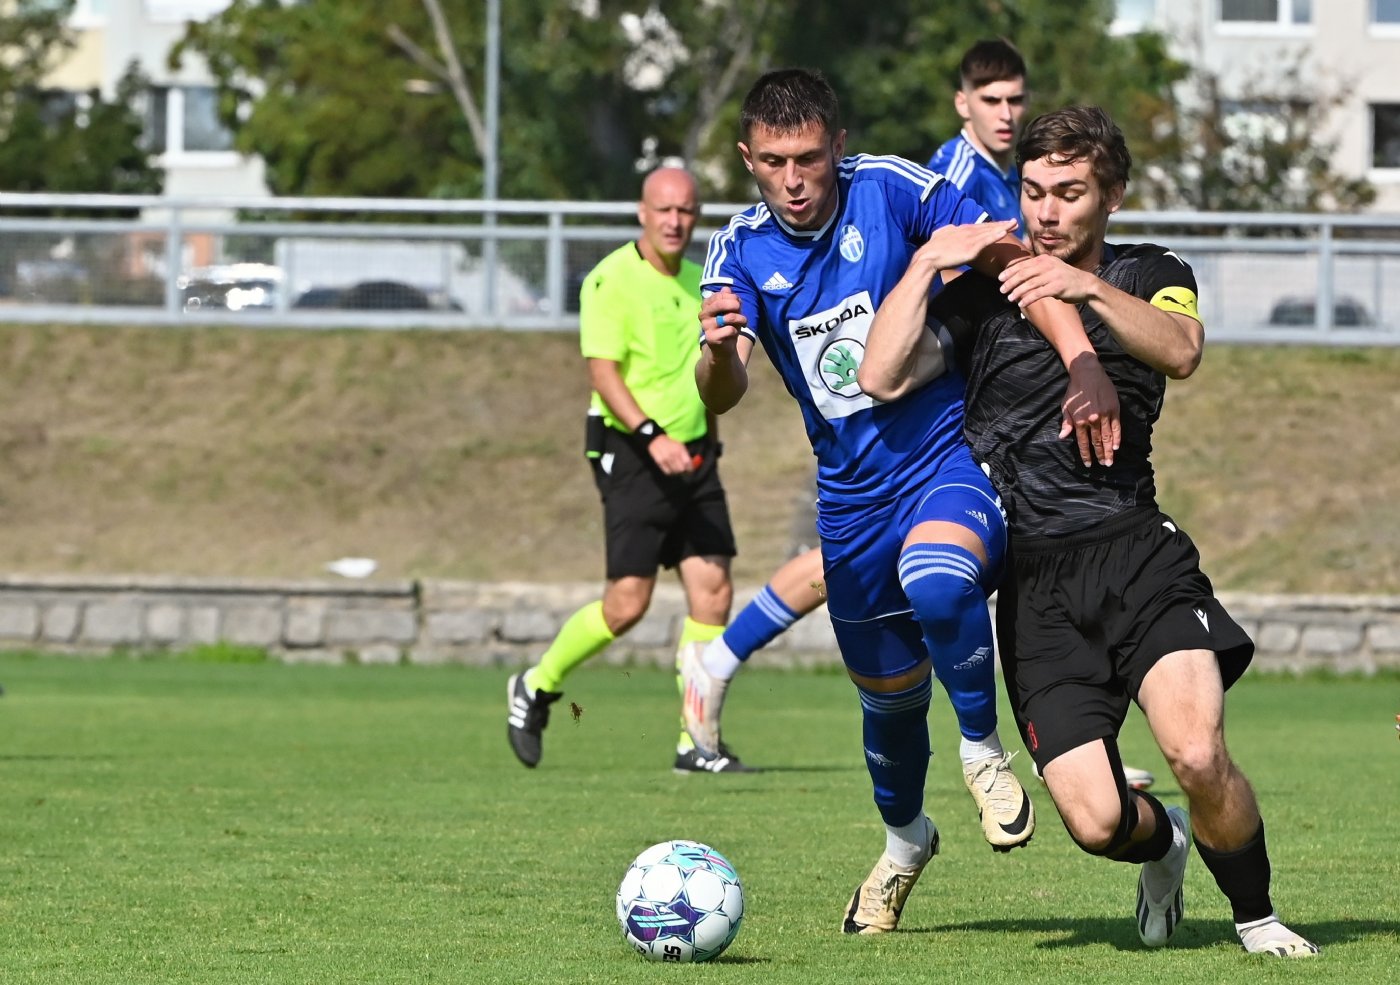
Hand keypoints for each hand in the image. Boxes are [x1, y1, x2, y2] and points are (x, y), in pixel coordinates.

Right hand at [648, 434, 693, 474]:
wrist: (656, 440)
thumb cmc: (671, 443)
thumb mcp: (680, 445)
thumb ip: (686, 455)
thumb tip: (692, 465)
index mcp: (680, 449)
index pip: (687, 462)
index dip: (690, 468)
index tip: (690, 469)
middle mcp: (673, 454)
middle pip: (681, 469)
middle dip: (684, 470)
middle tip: (683, 469)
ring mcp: (666, 459)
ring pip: (675, 471)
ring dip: (677, 471)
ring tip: (676, 468)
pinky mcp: (660, 462)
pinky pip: (668, 472)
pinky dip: (670, 472)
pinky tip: (671, 468)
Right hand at [700, 288, 745, 354]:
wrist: (724, 348)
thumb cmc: (728, 326)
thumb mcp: (732, 310)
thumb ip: (730, 299)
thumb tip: (726, 289)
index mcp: (706, 305)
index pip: (720, 295)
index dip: (732, 298)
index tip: (738, 303)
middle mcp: (703, 314)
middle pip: (720, 303)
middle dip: (735, 305)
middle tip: (740, 310)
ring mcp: (705, 326)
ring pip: (728, 317)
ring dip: (740, 319)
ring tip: (743, 322)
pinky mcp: (710, 338)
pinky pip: (729, 330)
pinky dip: (736, 331)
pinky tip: (734, 334)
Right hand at [915, 219, 1018, 271]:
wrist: (928, 257)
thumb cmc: (931, 250)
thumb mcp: (939, 236)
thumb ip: (946, 232)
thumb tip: (950, 228)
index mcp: (959, 229)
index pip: (978, 226)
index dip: (990, 225)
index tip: (1000, 224)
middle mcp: (966, 230)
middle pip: (987, 226)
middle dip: (1001, 224)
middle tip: (1014, 222)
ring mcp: (970, 238)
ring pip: (989, 231)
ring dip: (1003, 227)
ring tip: (1014, 224)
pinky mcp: (972, 247)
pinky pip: (987, 239)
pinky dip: (997, 235)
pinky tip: (1005, 231)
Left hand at [999, 254, 1096, 307]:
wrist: (1086, 285)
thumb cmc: (1065, 279)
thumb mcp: (1051, 269)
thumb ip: (1037, 271)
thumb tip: (1018, 277)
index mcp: (1045, 260)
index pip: (1023, 264)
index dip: (1010, 271)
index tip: (1000, 278)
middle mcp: (1048, 265)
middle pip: (1024, 273)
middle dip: (1011, 282)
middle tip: (1001, 289)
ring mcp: (1053, 275)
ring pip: (1030, 283)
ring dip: (1017, 291)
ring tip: (1009, 298)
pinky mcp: (1057, 287)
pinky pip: (1038, 293)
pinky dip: (1028, 298)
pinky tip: (1021, 303)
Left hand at [1058, 351, 1121, 466]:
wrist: (1087, 373)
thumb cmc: (1074, 390)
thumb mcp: (1066, 406)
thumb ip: (1066, 423)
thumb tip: (1062, 437)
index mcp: (1079, 421)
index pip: (1083, 443)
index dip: (1086, 454)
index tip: (1088, 464)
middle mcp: (1092, 420)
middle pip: (1097, 442)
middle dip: (1099, 456)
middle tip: (1104, 466)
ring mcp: (1104, 415)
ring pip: (1107, 437)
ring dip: (1109, 451)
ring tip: (1110, 461)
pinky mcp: (1114, 409)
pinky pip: (1117, 427)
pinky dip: (1117, 438)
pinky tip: (1116, 447)